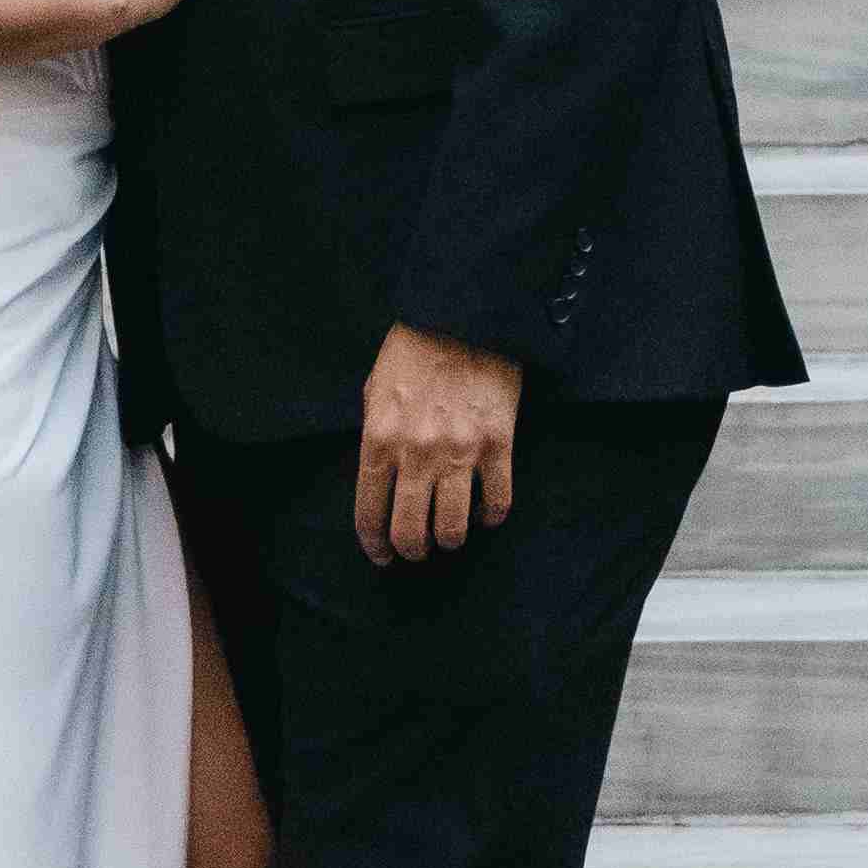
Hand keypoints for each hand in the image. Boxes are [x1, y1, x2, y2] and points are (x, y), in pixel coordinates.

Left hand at [355, 321, 522, 564]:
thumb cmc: (414, 347)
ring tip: (449, 535)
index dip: (374, 544)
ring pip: (453, 529)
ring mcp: (460, 451)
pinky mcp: (498, 444)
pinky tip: (486, 515)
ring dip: (449, 541)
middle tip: (417, 550)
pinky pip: (497, 502)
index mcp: (379, 438)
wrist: (464, 312)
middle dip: (412, 551)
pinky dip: (491, 517)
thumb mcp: (375, 387)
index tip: (381, 556)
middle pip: (410, 532)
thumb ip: (374, 433)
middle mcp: (416, 452)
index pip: (369, 513)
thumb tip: (380, 475)